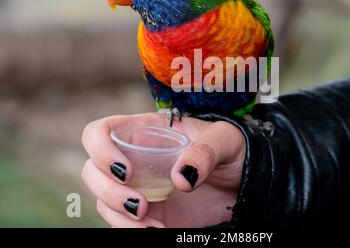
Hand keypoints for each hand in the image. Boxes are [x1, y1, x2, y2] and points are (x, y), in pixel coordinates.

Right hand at [81, 113, 244, 226]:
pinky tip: (157, 231)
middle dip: (107, 191)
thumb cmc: (232, 149)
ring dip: (118, 217)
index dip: (100, 149)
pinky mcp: (148, 213)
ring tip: (152, 225)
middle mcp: (135, 158)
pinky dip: (132, 230)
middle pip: (93, 171)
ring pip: (103, 201)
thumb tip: (180, 178)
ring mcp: (139, 187)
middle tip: (141, 205)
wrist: (243, 180)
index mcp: (147, 131)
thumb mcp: (225, 140)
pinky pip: (123, 222)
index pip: (102, 131)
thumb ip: (205, 151)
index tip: (125, 171)